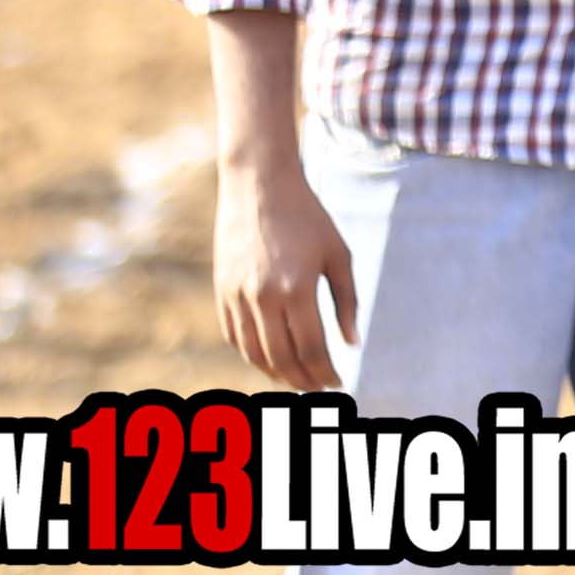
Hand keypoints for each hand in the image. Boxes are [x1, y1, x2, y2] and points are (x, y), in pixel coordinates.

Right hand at [215, 158, 358, 387]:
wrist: (258, 185)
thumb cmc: (308, 217)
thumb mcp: (338, 256)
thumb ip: (347, 302)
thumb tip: (352, 344)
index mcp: (296, 289)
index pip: (312, 349)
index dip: (326, 373)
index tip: (339, 383)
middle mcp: (262, 297)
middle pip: (281, 358)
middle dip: (303, 380)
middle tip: (319, 389)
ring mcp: (236, 294)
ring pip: (253, 352)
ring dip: (276, 373)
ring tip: (296, 380)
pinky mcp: (222, 289)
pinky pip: (233, 335)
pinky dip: (251, 354)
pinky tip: (270, 359)